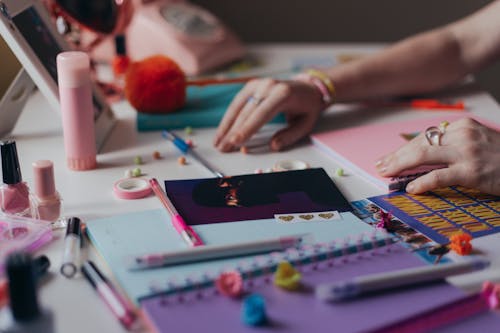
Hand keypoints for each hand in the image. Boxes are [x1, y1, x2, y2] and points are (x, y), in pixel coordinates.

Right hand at [213, 78, 324, 151]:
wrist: (308, 87)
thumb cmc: (307, 107)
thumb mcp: (306, 123)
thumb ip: (290, 136)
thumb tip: (273, 145)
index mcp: (283, 94)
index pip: (262, 113)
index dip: (248, 128)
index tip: (235, 141)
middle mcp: (268, 86)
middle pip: (246, 112)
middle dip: (233, 132)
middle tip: (223, 148)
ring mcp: (258, 84)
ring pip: (238, 107)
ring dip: (226, 127)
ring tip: (218, 144)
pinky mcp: (251, 86)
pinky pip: (237, 104)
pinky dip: (228, 118)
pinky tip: (222, 131)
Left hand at [376, 118, 499, 194]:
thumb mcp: (477, 143)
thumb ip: (452, 146)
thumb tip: (422, 157)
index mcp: (461, 127)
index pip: (423, 137)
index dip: (402, 149)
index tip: (388, 158)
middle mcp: (462, 135)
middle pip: (418, 144)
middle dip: (395, 157)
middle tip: (380, 167)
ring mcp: (467, 152)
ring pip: (423, 155)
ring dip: (399, 166)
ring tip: (386, 175)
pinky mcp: (472, 171)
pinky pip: (439, 176)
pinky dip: (421, 182)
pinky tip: (411, 188)